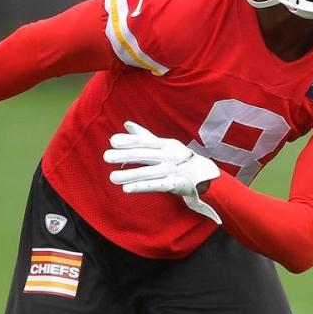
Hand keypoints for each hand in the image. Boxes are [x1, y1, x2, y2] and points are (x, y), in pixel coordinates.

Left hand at [103, 121, 221, 223]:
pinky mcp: (175, 185)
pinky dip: (141, 187)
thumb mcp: (165, 144)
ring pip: (148, 172)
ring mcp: (172, 170)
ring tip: (112, 177)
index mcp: (166, 144)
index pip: (145, 141)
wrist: (207, 176)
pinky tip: (127, 189)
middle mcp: (169, 155)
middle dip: (125, 155)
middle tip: (106, 157)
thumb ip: (144, 136)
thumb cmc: (181, 158)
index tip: (113, 141)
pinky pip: (156, 186)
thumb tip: (126, 124)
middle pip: (144, 155)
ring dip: (129, 175)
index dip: (129, 141)